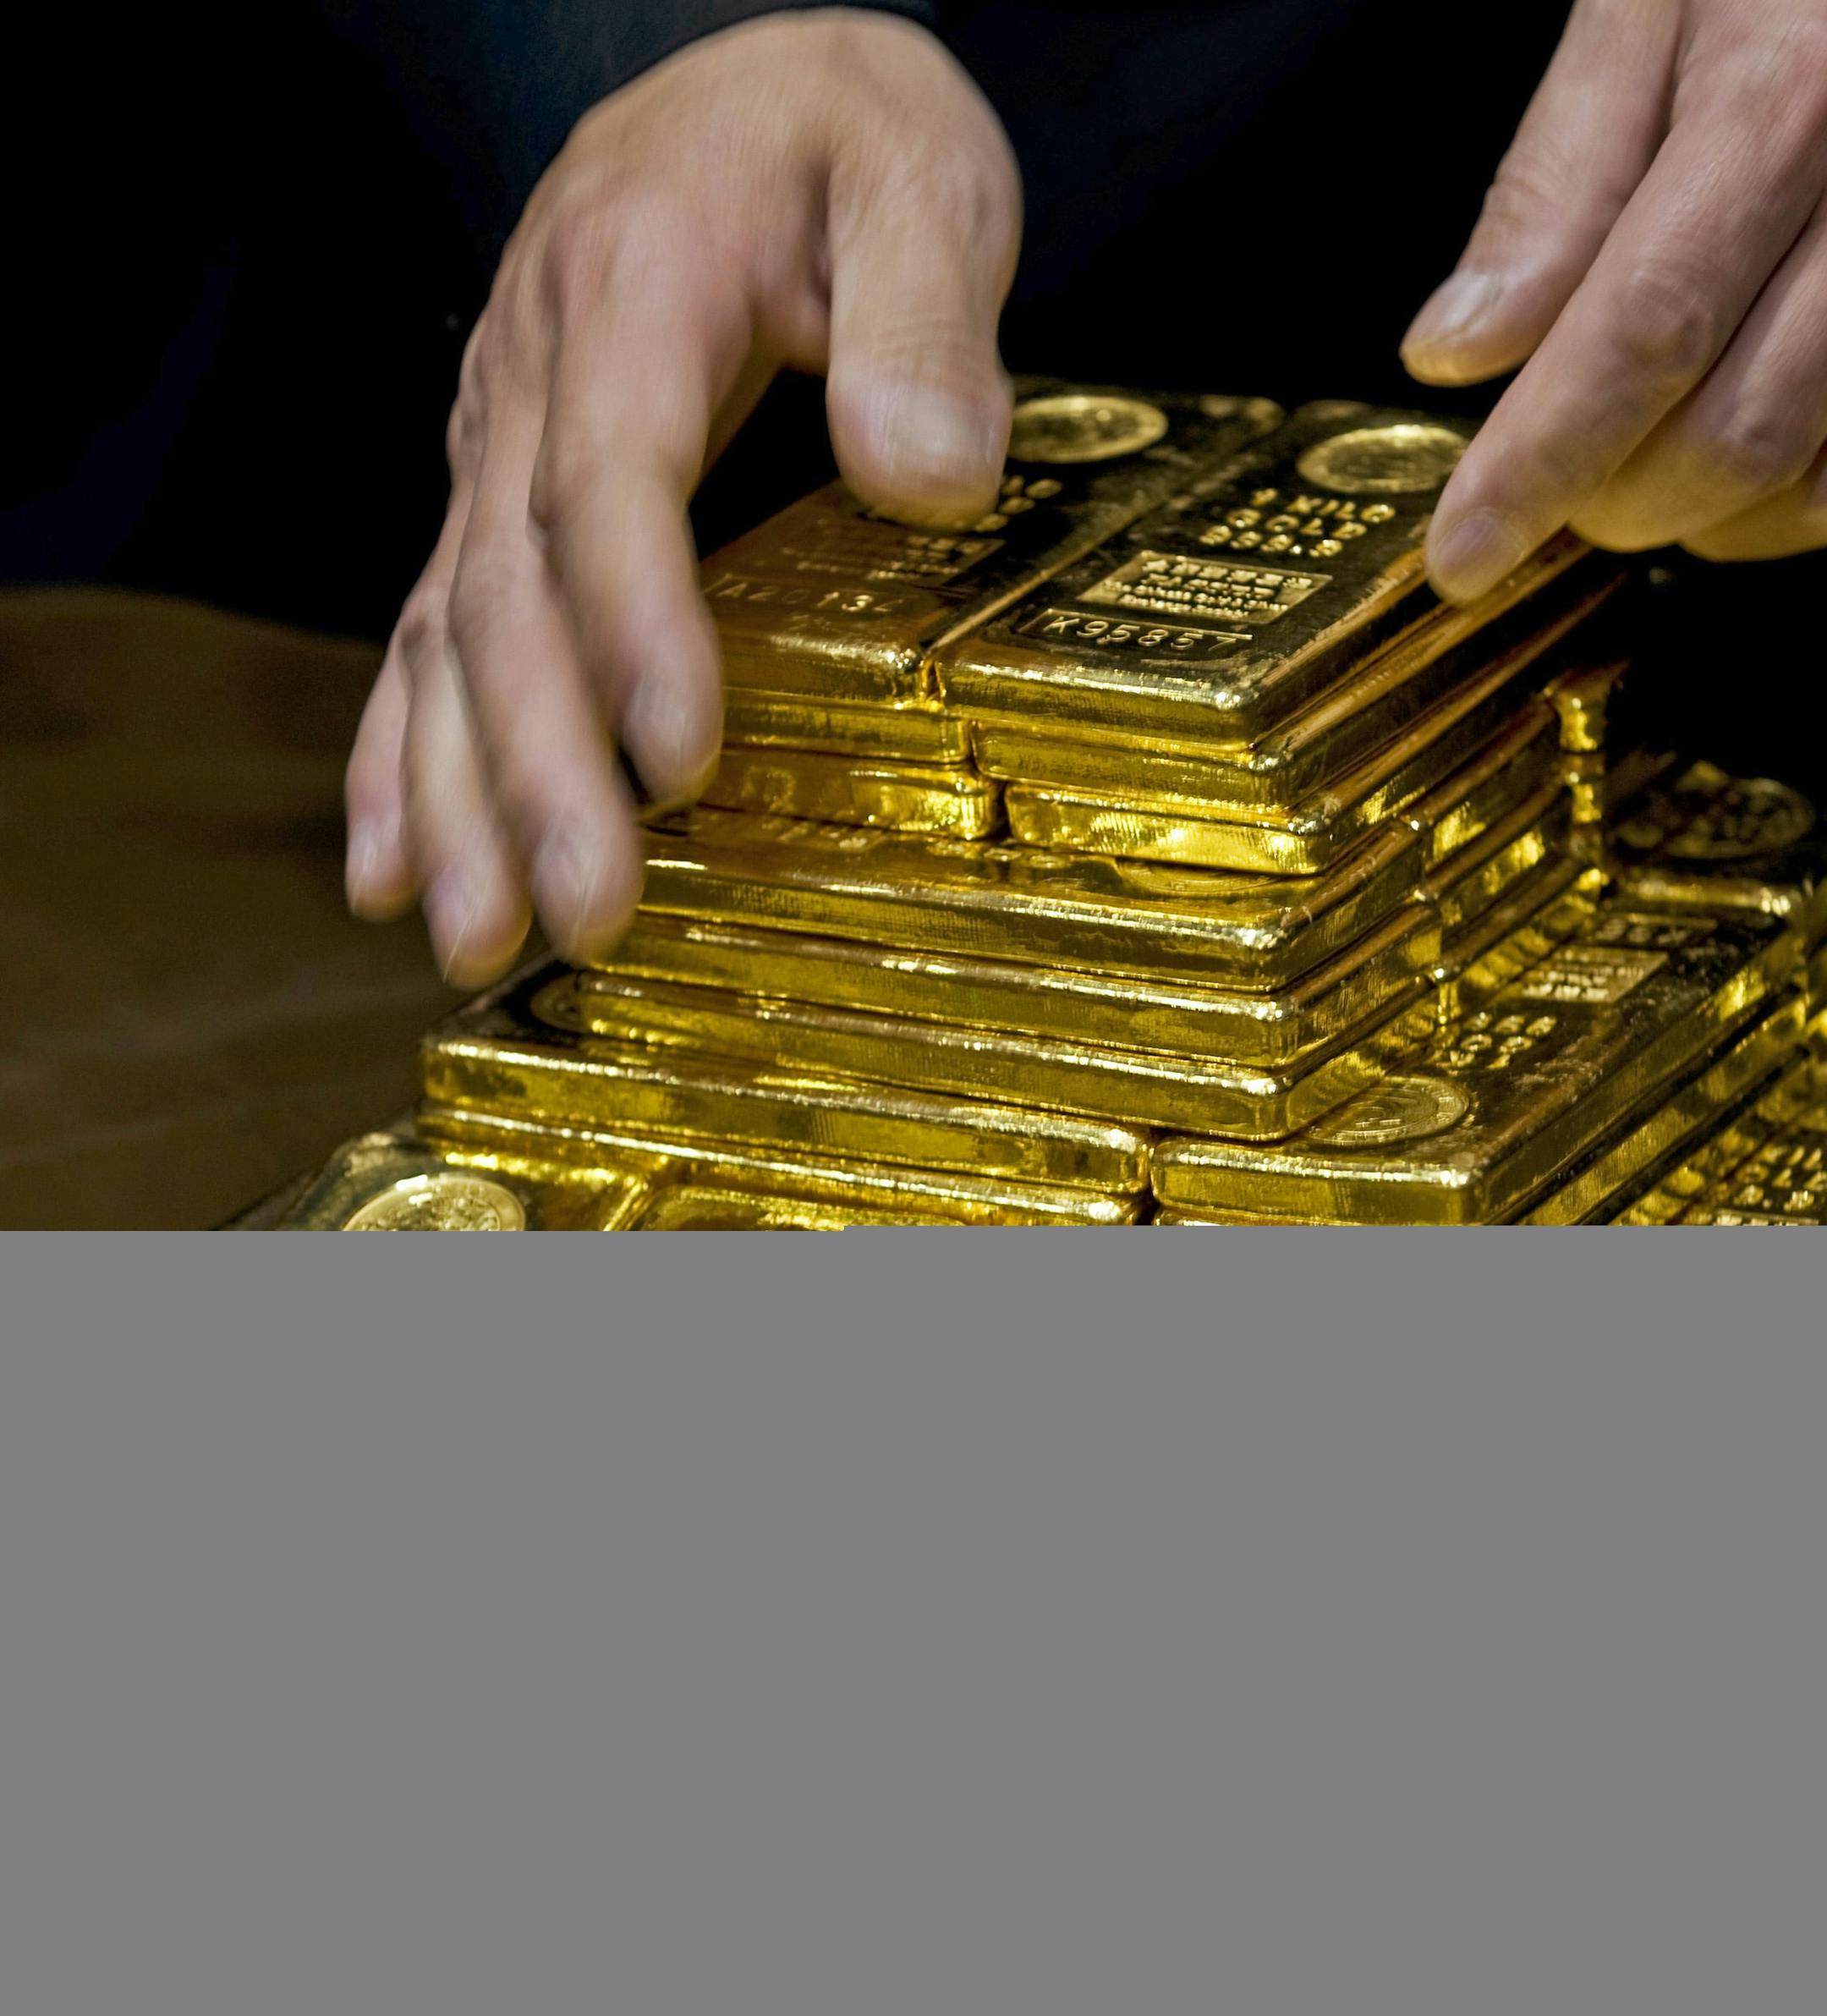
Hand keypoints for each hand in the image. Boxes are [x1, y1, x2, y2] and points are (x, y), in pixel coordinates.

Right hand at [344, 10, 1020, 981]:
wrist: (738, 91)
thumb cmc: (832, 134)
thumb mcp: (911, 172)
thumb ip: (922, 313)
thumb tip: (926, 479)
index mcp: (631, 288)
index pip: (612, 481)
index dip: (635, 626)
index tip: (676, 758)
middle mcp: (531, 379)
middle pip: (511, 593)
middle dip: (540, 769)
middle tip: (579, 913)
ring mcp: (498, 443)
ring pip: (448, 635)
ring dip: (459, 799)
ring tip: (476, 938)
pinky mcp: (499, 494)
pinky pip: (425, 632)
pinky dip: (403, 757)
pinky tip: (390, 869)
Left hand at [1404, 0, 1826, 594]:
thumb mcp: (1648, 6)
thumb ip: (1556, 181)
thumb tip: (1456, 350)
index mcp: (1790, 98)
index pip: (1641, 333)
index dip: (1539, 467)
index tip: (1461, 556)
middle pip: (1731, 433)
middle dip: (1611, 499)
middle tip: (1551, 479)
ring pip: (1810, 481)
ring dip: (1697, 515)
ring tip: (1637, 457)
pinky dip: (1784, 501)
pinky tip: (1737, 448)